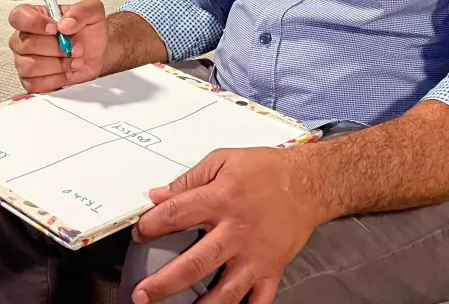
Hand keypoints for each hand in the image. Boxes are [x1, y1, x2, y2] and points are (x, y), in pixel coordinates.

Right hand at [7, 0, 107, 91]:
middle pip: (26, 45)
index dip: (34, 23)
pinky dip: (56, 79)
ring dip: (58, 65)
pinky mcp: (32, 80)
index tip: (56, 29)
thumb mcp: (93, 11)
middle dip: (56, 48)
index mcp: (35, 16)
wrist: (99, 53)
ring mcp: (25, 61)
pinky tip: (67, 72)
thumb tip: (65, 24)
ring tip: (75, 60)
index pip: (18, 17)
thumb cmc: (90, 30)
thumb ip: (81, 11)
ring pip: (29, 67)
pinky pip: (35, 84)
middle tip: (75, 47)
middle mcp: (25, 38)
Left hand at [129, 146, 327, 303]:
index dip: (151, 225)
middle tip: (143, 294)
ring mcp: (254, 255)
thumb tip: (158, 195)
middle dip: (165, 281)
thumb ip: (190, 178)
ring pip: (225, 290)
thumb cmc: (266, 170)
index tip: (138, 233)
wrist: (310, 182)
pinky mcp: (271, 269)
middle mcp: (236, 231)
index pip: (176, 214)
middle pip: (195, 262)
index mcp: (222, 199)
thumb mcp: (225, 159)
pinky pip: (259, 300)